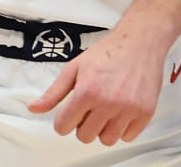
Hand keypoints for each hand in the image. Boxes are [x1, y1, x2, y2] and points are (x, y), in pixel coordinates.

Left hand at [27, 25, 165, 145]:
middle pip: (85, 136)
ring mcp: (128, 109)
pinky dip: (122, 128)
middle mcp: (108, 103)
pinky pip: (127, 137)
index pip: (63, 127)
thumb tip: (34, 108)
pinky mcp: (145, 113)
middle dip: (84, 124)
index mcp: (87, 91)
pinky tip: (121, 110)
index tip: (71, 112)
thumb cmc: (109, 51)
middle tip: (91, 106)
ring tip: (106, 109)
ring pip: (106, 140)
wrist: (140, 40)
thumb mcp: (75, 67)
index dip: (64, 119)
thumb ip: (54, 92)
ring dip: (103, 128)